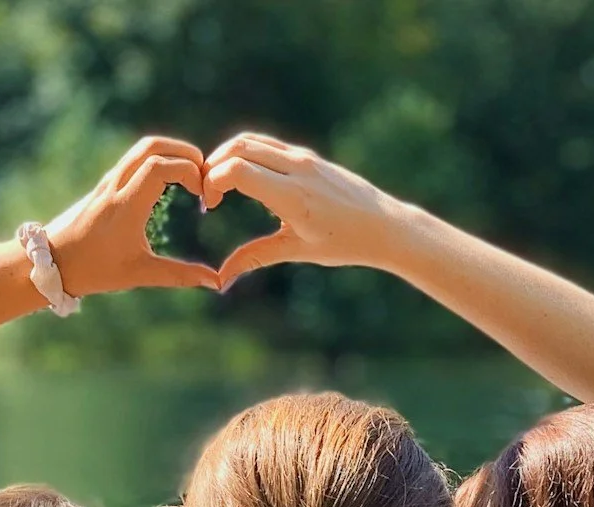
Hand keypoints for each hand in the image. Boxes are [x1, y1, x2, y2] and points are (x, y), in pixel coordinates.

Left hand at [45, 137, 222, 297]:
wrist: (52, 262)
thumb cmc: (94, 270)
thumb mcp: (139, 274)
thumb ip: (179, 276)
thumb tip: (214, 282)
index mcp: (126, 206)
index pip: (161, 166)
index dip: (189, 171)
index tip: (203, 194)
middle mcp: (116, 186)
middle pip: (152, 146)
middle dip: (184, 152)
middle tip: (203, 173)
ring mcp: (108, 182)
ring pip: (142, 148)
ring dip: (170, 152)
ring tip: (190, 174)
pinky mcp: (105, 184)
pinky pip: (134, 159)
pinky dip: (156, 160)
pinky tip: (169, 181)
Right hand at [199, 133, 411, 287]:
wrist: (385, 225)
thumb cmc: (345, 243)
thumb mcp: (298, 251)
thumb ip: (256, 257)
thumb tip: (221, 279)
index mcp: (293, 196)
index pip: (238, 169)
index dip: (213, 181)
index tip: (210, 205)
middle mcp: (298, 169)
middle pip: (239, 147)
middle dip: (213, 166)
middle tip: (208, 194)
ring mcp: (304, 158)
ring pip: (252, 140)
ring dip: (229, 156)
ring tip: (222, 185)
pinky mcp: (309, 156)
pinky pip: (269, 145)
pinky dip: (248, 155)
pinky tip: (246, 181)